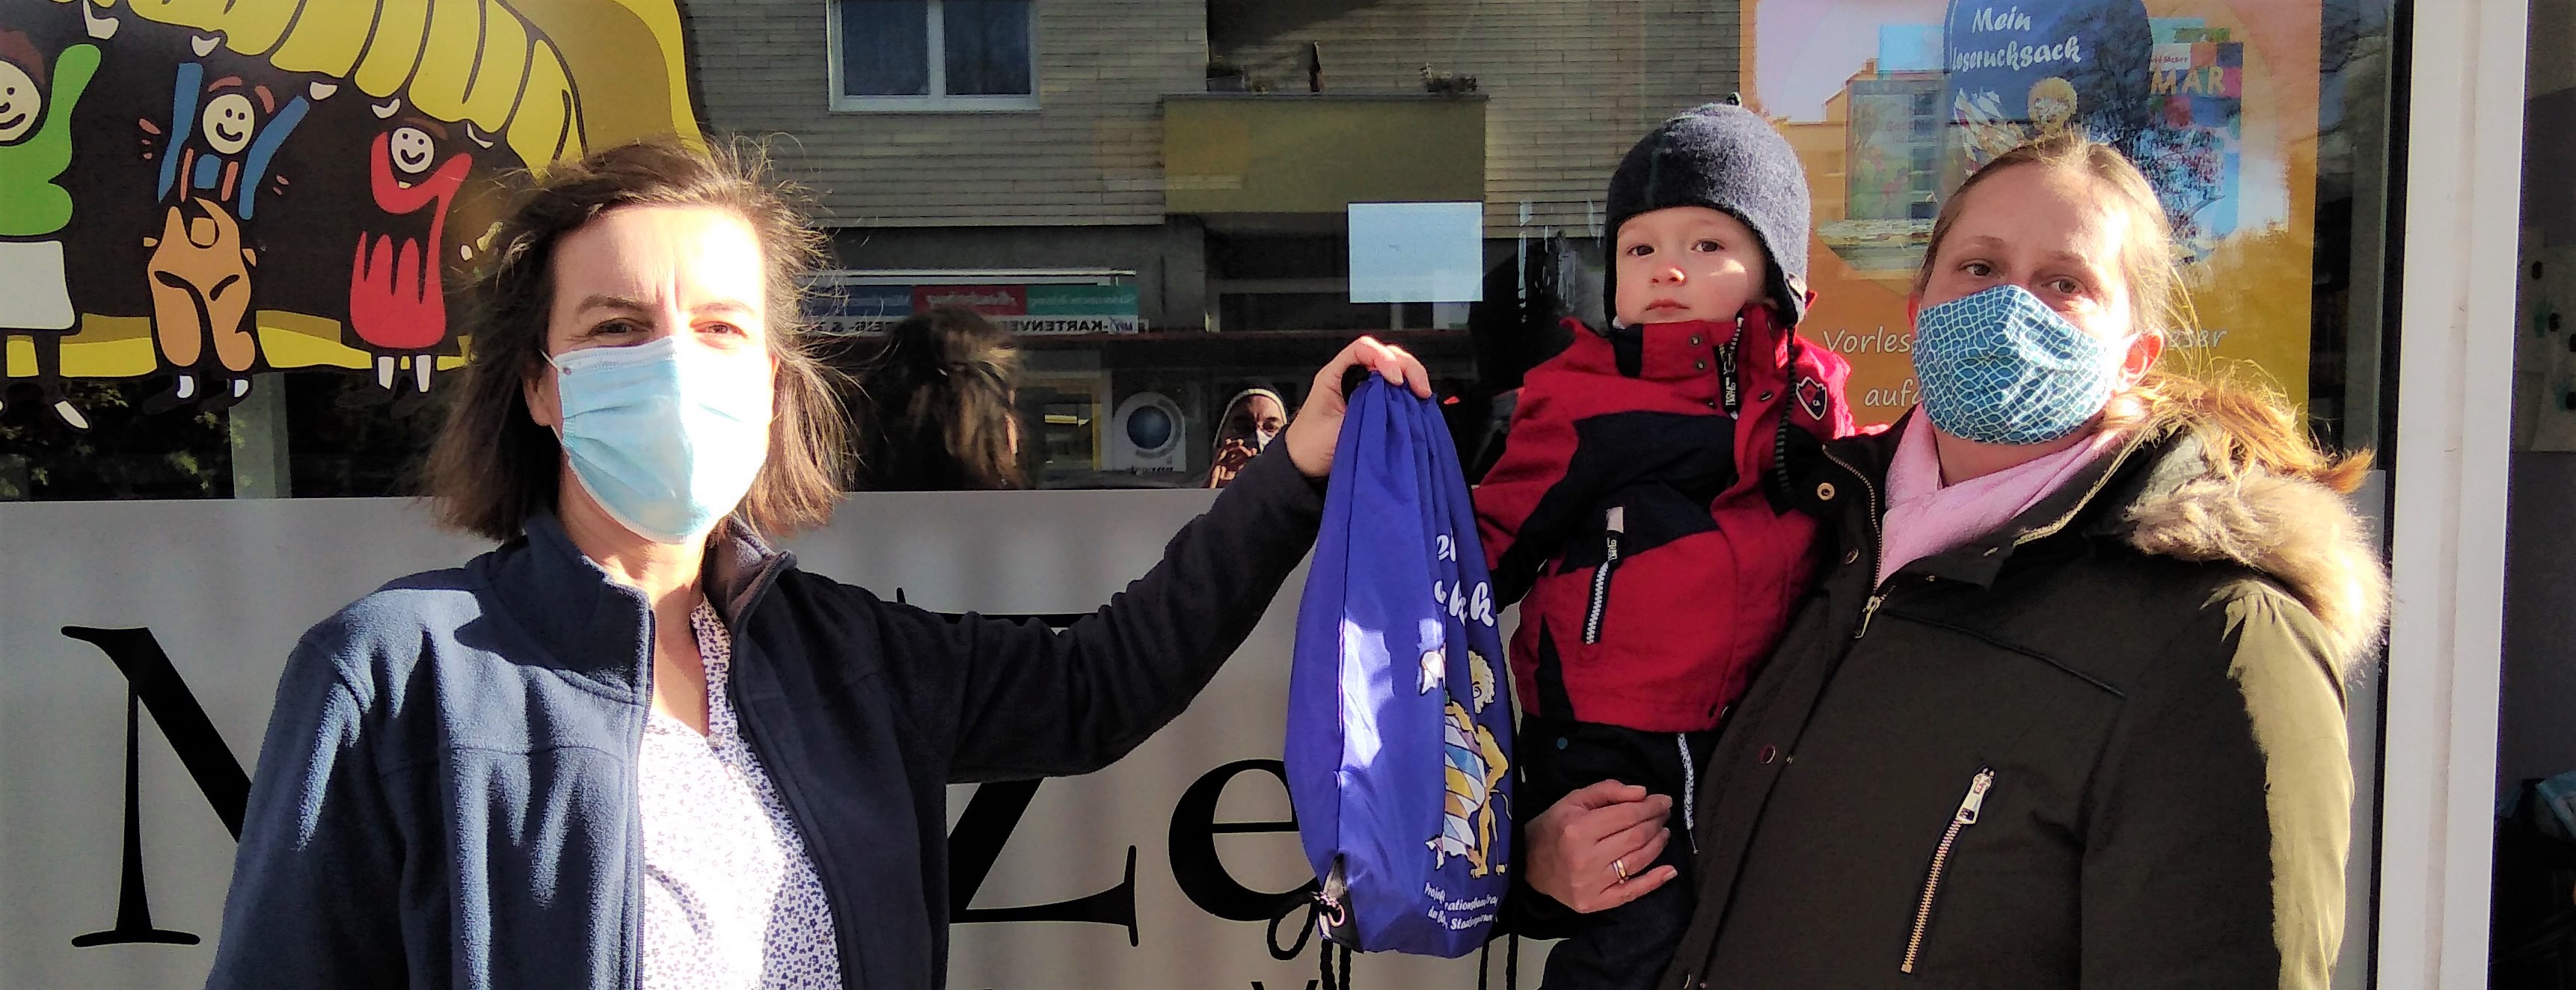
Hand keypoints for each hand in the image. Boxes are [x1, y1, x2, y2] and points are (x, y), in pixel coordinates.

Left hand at [1282, 335, 1431, 478]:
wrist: (1303, 465)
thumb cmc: (1309, 446)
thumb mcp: (1336, 429)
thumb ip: (1363, 414)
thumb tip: (1392, 406)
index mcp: (1334, 375)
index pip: (1362, 349)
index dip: (1383, 358)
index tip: (1395, 380)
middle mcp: (1350, 377)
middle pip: (1385, 355)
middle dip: (1407, 367)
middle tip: (1420, 389)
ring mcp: (1363, 390)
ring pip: (1394, 371)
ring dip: (1411, 379)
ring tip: (1421, 396)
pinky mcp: (1373, 405)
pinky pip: (1395, 391)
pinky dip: (1409, 394)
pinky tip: (1417, 404)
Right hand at [1523, 780, 1678, 912]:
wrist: (1528, 864)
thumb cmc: (1553, 827)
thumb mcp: (1574, 800)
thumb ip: (1608, 791)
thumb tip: (1643, 793)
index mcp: (1578, 829)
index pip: (1627, 815)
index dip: (1651, 807)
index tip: (1663, 801)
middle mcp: (1585, 858)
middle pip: (1636, 838)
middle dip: (1656, 823)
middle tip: (1664, 815)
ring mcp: (1591, 884)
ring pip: (1638, 861)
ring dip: (1657, 845)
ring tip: (1663, 832)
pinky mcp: (1595, 903)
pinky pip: (1631, 892)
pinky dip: (1654, 881)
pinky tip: (1670, 871)